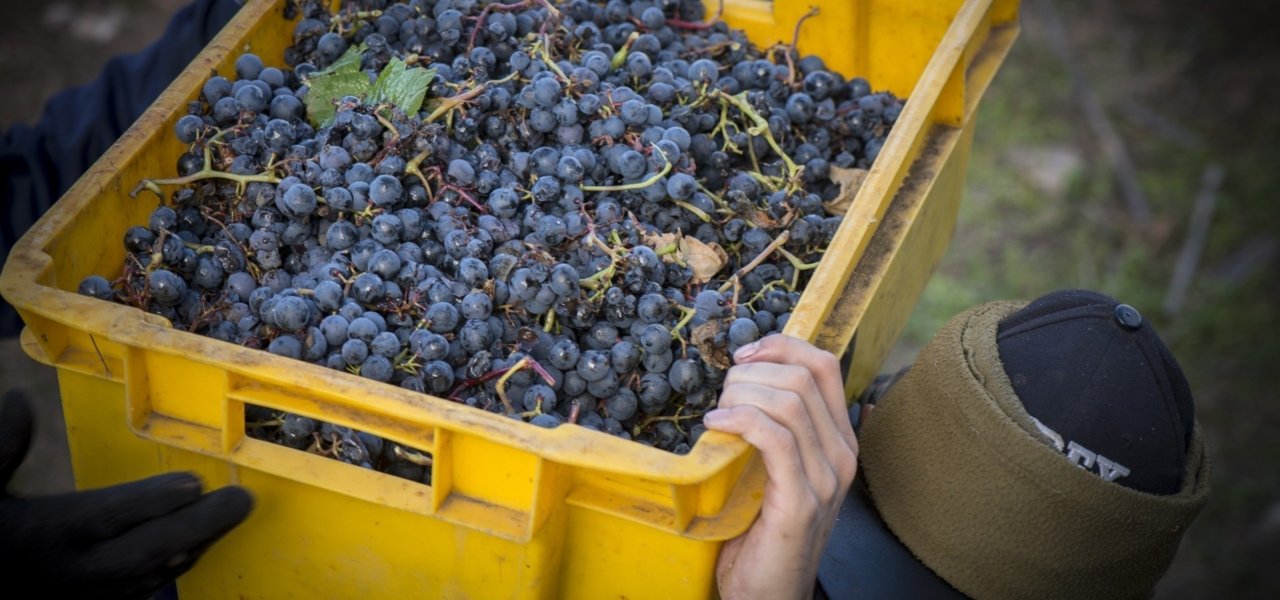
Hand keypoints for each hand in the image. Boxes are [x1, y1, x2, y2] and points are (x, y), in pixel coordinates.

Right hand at [0, 390, 253, 598]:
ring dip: (196, 545)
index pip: (104, 516)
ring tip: (232, 512)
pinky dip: (177, 564)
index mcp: (42, 532)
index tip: (193, 482)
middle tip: (239, 500)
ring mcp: (86, 595)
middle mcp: (70, 569)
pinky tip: (204, 539)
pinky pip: (145, 588)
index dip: (150, 501)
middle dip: (197, 526)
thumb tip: (18, 401)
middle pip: (144, 551)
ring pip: (152, 574)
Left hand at [705, 335, 857, 599]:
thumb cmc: (762, 530)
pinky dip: (740, 420)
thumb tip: (745, 379)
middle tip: (722, 393)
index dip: (781, 346)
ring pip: (788, 402)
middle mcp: (842, 455)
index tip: (743, 355)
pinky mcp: (801, 501)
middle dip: (753, 372)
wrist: (768, 593)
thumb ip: (773, 430)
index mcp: (839, 440)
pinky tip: (716, 425)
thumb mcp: (773, 469)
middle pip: (803, 376)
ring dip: (742, 395)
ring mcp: (826, 479)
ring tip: (717, 412)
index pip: (824, 365)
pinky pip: (775, 438)